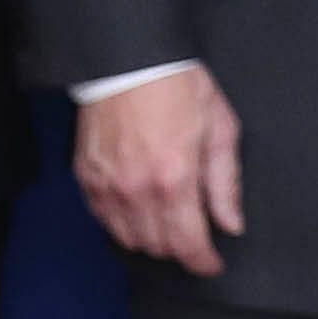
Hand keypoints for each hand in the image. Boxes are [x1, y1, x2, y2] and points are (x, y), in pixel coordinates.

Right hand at [73, 64, 243, 275]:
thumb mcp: (218, 126)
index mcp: (174, 178)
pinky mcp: (87, 177)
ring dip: (151, 238)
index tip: (211, 262)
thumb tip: (230, 222)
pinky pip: (105, 221)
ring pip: (130, 240)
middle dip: (181, 246)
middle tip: (192, 230)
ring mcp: (108, 186)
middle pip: (160, 248)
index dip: (203, 262)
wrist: (127, 56)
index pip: (189, 245)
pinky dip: (123, 222)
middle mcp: (137, 189)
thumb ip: (225, 182)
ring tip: (165, 219)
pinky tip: (137, 206)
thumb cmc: (173, 82)